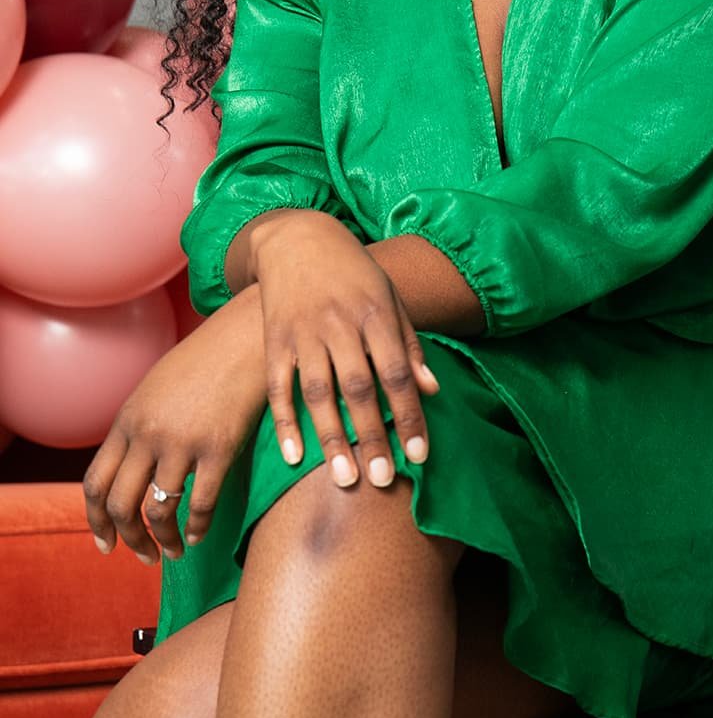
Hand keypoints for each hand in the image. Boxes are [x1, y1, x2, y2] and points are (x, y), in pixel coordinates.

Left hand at [82, 283, 266, 564]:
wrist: (243, 337)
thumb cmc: (204, 360)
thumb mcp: (155, 389)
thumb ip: (139, 426)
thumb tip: (131, 467)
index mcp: (128, 420)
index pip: (94, 483)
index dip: (96, 520)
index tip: (106, 543)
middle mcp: (148, 434)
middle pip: (120, 504)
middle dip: (129, 538)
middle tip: (143, 555)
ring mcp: (182, 442)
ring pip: (160, 510)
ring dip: (164, 541)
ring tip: (175, 551)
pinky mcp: (219, 448)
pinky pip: (202, 503)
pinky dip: (199, 527)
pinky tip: (201, 534)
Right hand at [251, 210, 440, 489]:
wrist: (297, 238)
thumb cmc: (353, 273)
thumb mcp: (389, 298)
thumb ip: (409, 344)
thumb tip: (431, 390)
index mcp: (375, 313)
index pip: (396, 372)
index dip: (409, 414)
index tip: (418, 455)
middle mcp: (340, 324)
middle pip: (358, 388)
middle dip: (372, 436)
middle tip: (383, 480)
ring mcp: (304, 331)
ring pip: (319, 392)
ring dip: (332, 438)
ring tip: (345, 479)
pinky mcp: (275, 339)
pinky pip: (278, 386)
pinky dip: (285, 421)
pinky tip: (295, 455)